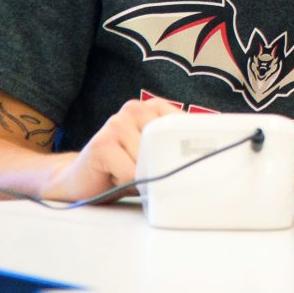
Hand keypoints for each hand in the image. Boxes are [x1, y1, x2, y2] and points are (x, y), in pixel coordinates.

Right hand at [42, 97, 179, 201]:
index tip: (190, 164)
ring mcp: (117, 123)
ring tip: (128, 173)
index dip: (189, 151)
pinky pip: (131, 173)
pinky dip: (128, 184)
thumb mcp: (157, 155)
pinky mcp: (102, 143)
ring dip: (142, 177)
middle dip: (162, 168)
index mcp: (154, 108)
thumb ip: (177, 149)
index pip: (186, 127)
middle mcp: (136, 108)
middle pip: (168, 146)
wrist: (81, 180)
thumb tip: (212, 159)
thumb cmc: (124, 168)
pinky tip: (114, 177)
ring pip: (150, 161)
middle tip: (148, 173)